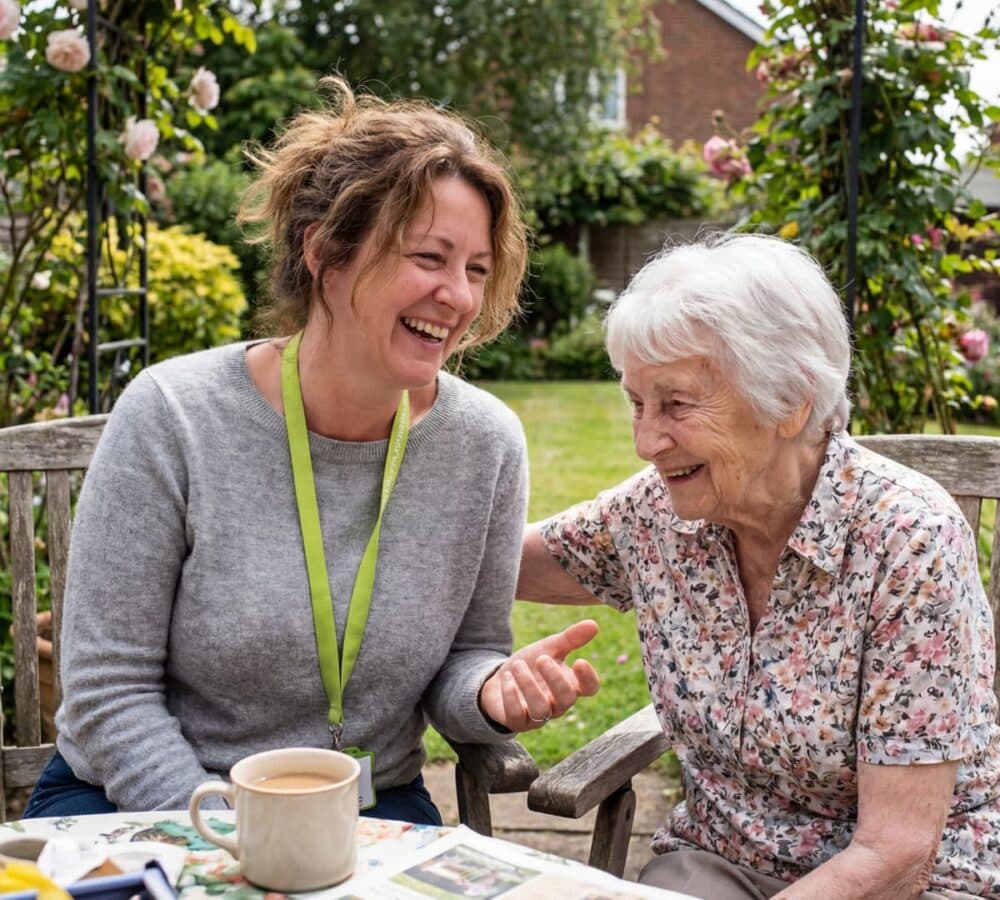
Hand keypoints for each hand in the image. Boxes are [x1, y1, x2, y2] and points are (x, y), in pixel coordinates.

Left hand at [479, 619, 600, 731]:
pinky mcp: (517, 722)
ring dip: (529, 685)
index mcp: (570, 685)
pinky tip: (508, 678)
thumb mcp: (549, 648)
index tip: (579, 661)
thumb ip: (570, 639)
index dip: (589, 678)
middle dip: (555, 678)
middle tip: (541, 658)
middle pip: (567, 699)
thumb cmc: (531, 665)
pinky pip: (517, 716)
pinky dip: (511, 696)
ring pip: (541, 709)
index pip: (590, 688)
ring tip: (518, 665)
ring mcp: (538, 716)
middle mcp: (557, 704)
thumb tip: (594, 624)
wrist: (502, 679)